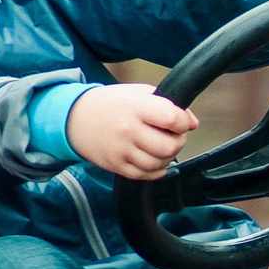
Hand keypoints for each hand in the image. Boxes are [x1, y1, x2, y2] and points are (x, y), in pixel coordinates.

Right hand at [67, 82, 197, 179]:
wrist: (75, 118)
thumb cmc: (113, 103)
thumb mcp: (138, 93)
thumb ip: (167, 103)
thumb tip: (192, 123)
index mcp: (136, 107)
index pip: (173, 119)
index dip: (184, 122)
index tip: (181, 121)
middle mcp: (128, 130)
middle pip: (169, 146)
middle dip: (178, 141)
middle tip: (172, 136)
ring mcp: (121, 150)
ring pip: (159, 163)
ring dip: (168, 157)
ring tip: (162, 147)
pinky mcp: (116, 166)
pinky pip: (145, 175)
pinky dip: (156, 170)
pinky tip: (154, 159)